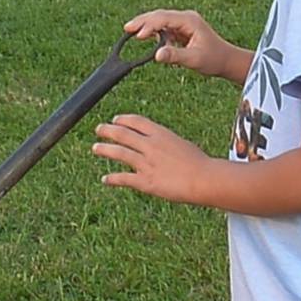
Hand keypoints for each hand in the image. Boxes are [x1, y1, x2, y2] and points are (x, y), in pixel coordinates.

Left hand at [92, 113, 214, 202]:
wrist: (204, 179)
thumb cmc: (200, 164)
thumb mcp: (182, 145)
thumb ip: (166, 144)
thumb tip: (159, 146)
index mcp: (161, 134)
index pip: (136, 121)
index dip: (123, 119)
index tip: (115, 120)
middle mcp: (150, 145)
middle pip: (123, 133)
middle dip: (108, 130)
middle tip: (99, 129)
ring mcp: (146, 163)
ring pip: (119, 153)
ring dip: (105, 149)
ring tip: (95, 148)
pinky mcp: (145, 181)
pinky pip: (124, 178)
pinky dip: (112, 179)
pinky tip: (105, 179)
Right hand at [123, 8, 241, 78]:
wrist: (226, 60)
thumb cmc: (214, 59)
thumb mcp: (194, 59)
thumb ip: (175, 56)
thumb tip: (156, 55)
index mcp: (189, 20)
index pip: (164, 19)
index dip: (149, 26)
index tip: (138, 36)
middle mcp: (186, 18)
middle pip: (159, 15)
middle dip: (143, 21)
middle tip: (126, 28)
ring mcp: (183, 23)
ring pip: (160, 20)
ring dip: (146, 25)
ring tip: (130, 31)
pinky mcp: (181, 30)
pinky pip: (164, 27)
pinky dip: (153, 31)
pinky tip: (144, 36)